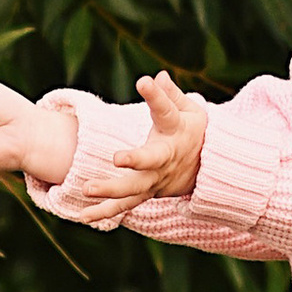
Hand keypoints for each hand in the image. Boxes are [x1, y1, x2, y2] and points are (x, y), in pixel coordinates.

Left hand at [65, 69, 208, 227]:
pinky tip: (83, 215)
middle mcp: (166, 157)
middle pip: (151, 160)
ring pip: (135, 188)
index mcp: (176, 129)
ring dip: (111, 191)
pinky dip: (105, 212)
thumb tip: (157, 76)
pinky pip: (126, 205)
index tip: (144, 82)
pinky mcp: (148, 192)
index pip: (166, 110)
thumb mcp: (190, 110)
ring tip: (86, 189)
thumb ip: (170, 95)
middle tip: (116, 158)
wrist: (208, 168)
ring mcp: (157, 178)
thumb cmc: (192, 131)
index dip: (157, 96)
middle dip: (135, 161)